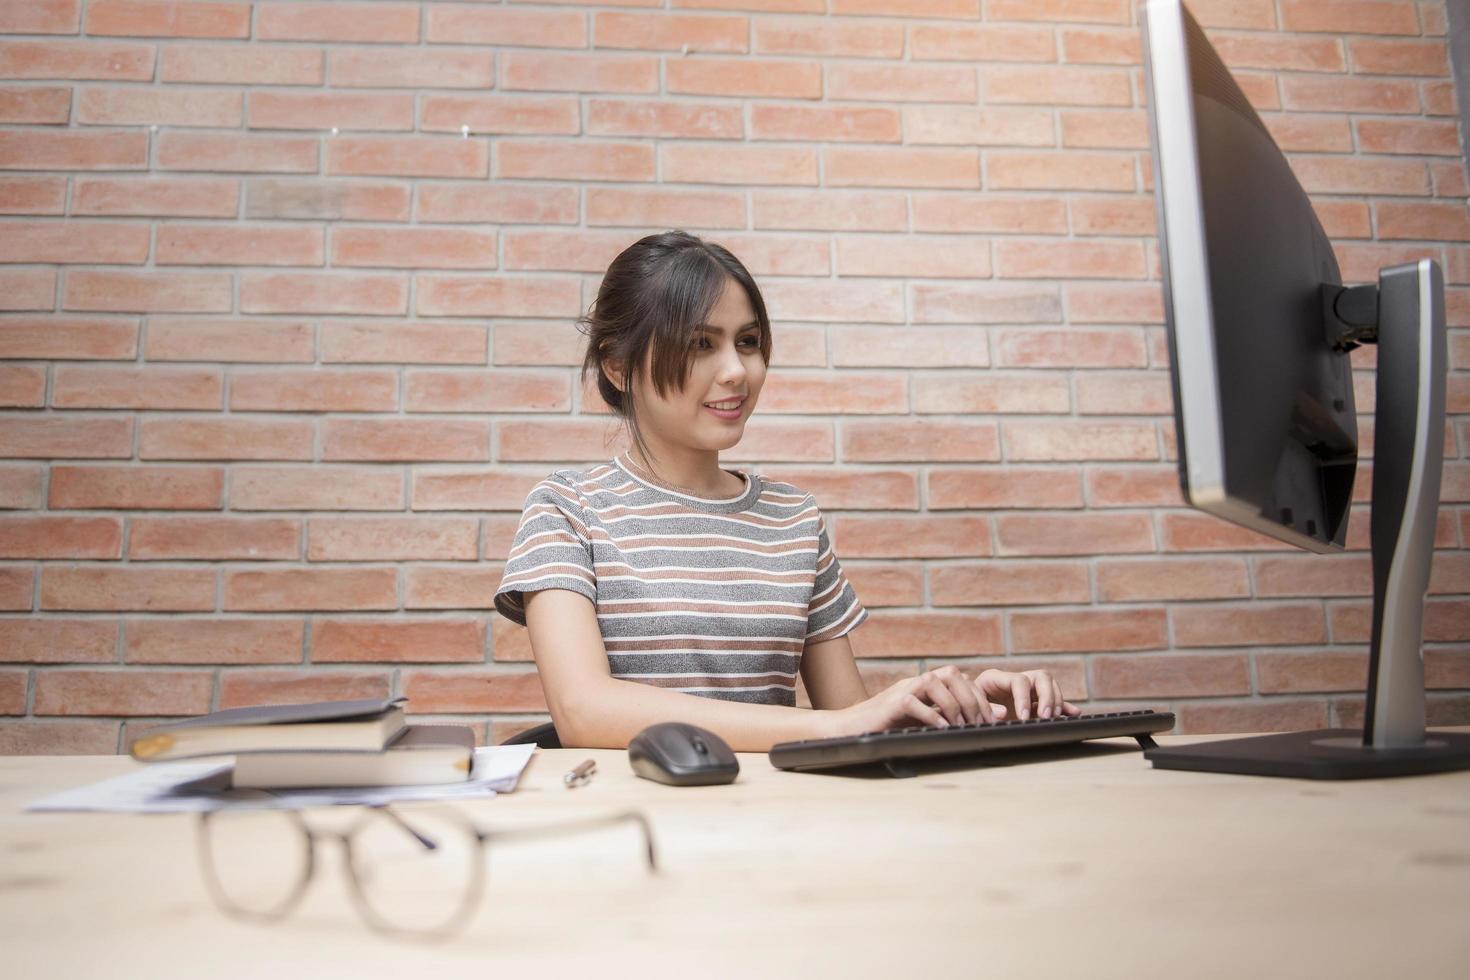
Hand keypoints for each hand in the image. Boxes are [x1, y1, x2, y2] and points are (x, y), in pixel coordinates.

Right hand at [826, 665, 992, 736]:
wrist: (852, 728)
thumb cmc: (890, 725)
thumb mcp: (930, 720)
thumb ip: (960, 714)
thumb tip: (1000, 713)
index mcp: (927, 685)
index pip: (960, 679)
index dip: (979, 697)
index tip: (992, 720)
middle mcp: (917, 682)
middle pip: (951, 674)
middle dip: (971, 698)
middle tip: (981, 723)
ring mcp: (903, 690)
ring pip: (934, 682)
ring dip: (953, 705)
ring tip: (962, 727)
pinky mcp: (891, 704)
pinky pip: (913, 702)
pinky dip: (931, 715)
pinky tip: (942, 729)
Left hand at [974, 668, 1081, 721]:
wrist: (966, 714)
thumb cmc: (966, 708)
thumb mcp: (971, 707)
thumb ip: (985, 708)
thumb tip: (1004, 712)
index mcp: (997, 678)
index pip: (1019, 681)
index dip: (1024, 698)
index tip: (1024, 717)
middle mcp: (1015, 680)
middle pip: (1041, 677)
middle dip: (1047, 697)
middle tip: (1045, 717)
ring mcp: (1027, 690)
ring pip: (1050, 685)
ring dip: (1055, 702)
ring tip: (1052, 719)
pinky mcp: (1035, 702)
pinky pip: (1054, 701)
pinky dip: (1064, 707)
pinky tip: (1073, 713)